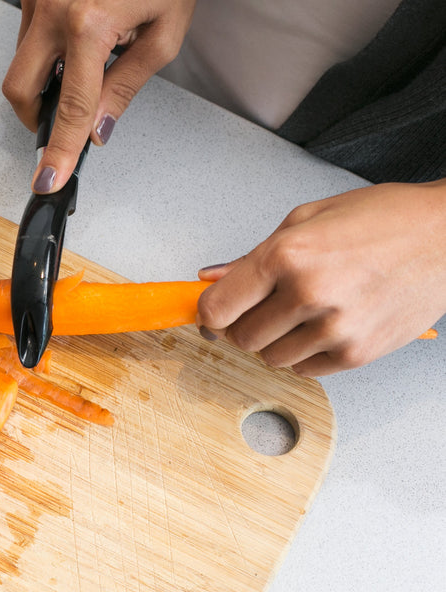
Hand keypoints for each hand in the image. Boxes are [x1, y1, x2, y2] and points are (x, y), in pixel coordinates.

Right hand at [2, 0, 195, 192]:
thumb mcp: (165, 32)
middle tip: (61, 124)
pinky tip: (76, 39)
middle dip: (35, 116)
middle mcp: (54, 9)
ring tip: (85, 62)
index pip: (72, 108)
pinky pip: (26, 33)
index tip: (48, 177)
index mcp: (90, 24)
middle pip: (20, 89)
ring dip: (44, 77)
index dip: (59, 150)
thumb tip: (99, 126)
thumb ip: (127, 84)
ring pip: (20, 61)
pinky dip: (46, 48)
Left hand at [196, 180, 445, 375]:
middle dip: (243, 324)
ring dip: (275, 340)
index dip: (209, 311)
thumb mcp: (307, 218)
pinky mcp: (357, 353)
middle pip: (240, 337)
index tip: (213, 310)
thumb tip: (211, 278)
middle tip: (263, 306)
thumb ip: (253, 254)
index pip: (218, 306)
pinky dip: (304, 353)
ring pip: (269, 357)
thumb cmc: (385, 219)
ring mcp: (334, 328)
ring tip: (301, 311)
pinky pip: (304, 370)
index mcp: (289, 255)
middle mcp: (309, 294)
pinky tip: (323, 325)